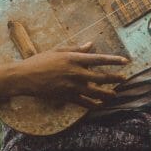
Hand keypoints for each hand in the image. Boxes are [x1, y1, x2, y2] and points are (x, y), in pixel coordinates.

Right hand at [12, 42, 129, 107]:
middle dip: (115, 78)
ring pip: (95, 92)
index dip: (114, 60)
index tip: (125, 61)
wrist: (25, 77)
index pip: (99, 59)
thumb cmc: (41, 61)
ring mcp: (72, 86)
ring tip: (115, 94)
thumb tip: (90, 45)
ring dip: (107, 93)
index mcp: (74, 59)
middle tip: (124, 79)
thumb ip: (76, 49)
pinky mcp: (66, 97)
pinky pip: (84, 102)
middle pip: (101, 77)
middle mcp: (76, 73)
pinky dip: (94, 104)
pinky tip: (100, 105)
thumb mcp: (59, 51)